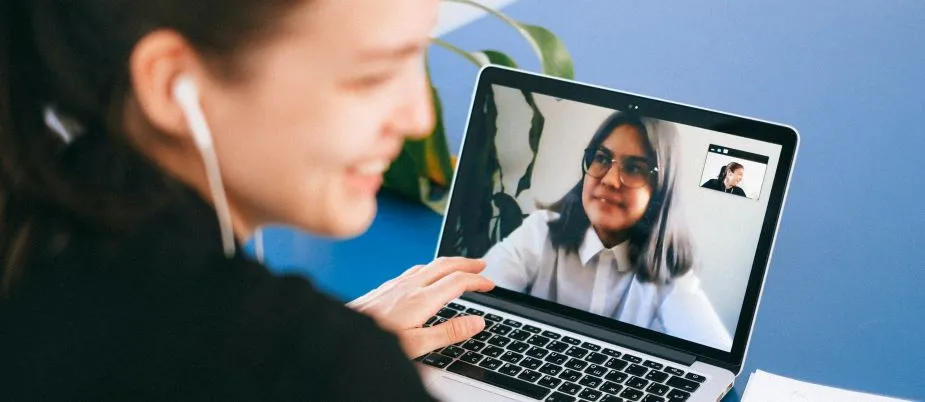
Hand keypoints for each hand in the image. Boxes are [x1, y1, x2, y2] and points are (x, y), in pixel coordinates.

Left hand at [347, 257, 494, 358]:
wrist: (342, 332)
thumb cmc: (377, 341)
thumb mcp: (417, 344)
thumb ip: (449, 332)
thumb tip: (477, 322)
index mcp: (422, 300)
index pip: (458, 282)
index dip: (477, 281)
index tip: (490, 284)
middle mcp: (410, 286)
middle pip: (445, 265)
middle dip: (467, 263)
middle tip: (483, 265)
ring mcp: (397, 283)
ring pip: (430, 264)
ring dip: (450, 263)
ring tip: (461, 267)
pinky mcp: (387, 286)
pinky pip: (416, 269)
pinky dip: (432, 267)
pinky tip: (427, 274)